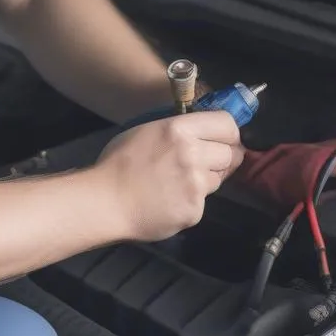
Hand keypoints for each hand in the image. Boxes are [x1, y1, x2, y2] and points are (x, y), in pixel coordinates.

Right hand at [95, 111, 243, 241]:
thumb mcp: (148, 130)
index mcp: (180, 129)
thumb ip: (179, 129)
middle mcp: (193, 154)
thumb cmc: (119, 163)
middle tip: (205, 162)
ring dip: (206, 180)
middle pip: (230, 153)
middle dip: (221, 157)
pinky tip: (170, 200)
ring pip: (218, 179)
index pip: (228, 124)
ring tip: (178, 183)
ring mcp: (195, 185)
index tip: (225, 138)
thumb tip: (204, 131)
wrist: (104, 202)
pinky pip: (202, 202)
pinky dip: (190, 202)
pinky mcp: (194, 210)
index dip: (229, 132)